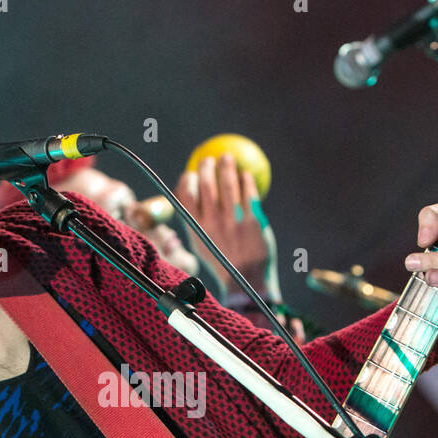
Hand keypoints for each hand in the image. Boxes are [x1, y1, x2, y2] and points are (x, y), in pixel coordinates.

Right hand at [176, 153, 271, 291]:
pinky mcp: (253, 221)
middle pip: (206, 185)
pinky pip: (248, 194)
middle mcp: (212, 223)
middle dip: (206, 166)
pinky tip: (245, 175)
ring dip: (227, 166)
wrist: (246, 279)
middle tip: (209, 159)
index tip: (190, 172)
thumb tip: (190, 199)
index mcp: (196, 229)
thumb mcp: (201, 245)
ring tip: (227, 158)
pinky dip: (246, 181)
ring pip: (228, 184)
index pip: (185, 196)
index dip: (186, 180)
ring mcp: (233, 222)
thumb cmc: (222, 260)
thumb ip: (195, 223)